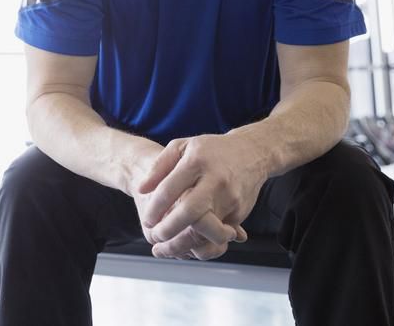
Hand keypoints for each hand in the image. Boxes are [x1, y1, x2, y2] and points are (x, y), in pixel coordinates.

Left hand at [137, 133, 263, 260]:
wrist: (252, 152)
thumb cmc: (211, 150)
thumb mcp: (182, 146)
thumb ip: (159, 167)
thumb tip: (141, 189)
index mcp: (196, 162)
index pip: (170, 189)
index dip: (155, 208)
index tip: (147, 220)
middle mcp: (215, 180)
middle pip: (190, 212)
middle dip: (169, 229)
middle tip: (156, 237)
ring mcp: (230, 198)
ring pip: (206, 229)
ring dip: (186, 243)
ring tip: (169, 248)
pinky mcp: (240, 212)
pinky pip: (219, 234)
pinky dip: (203, 243)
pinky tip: (189, 245)